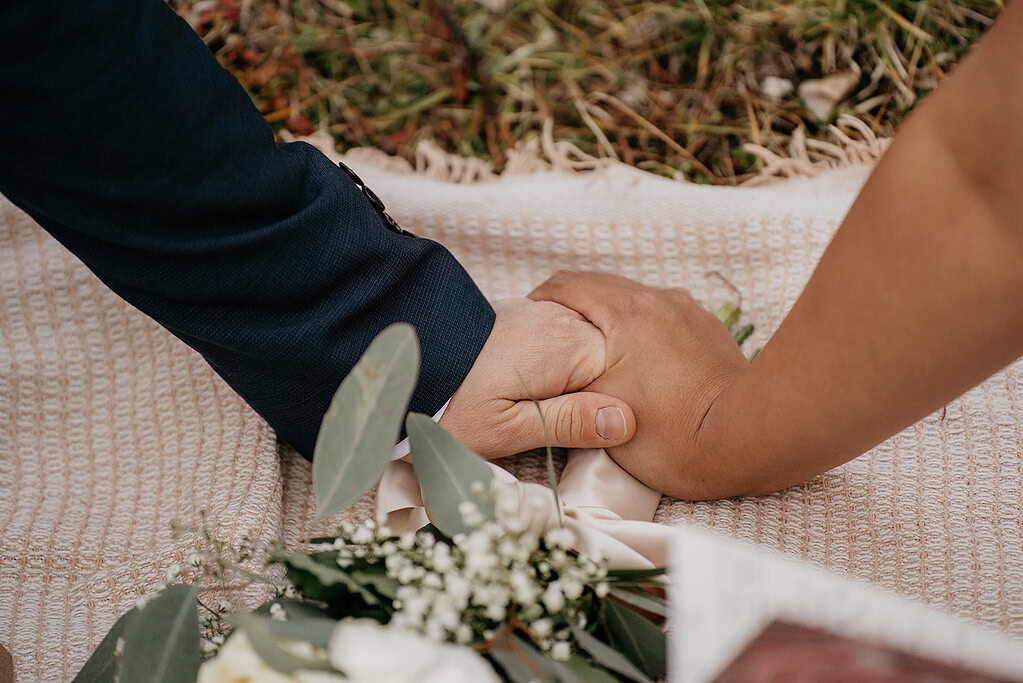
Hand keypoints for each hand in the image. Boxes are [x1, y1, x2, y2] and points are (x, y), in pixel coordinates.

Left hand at [437, 297, 636, 458]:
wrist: (398, 362)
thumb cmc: (449, 404)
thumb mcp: (508, 429)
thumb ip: (569, 422)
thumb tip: (626, 420)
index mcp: (569, 348)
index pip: (625, 375)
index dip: (616, 405)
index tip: (591, 433)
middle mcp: (564, 320)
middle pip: (609, 358)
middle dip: (595, 390)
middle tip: (556, 420)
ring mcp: (544, 312)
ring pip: (586, 347)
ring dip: (575, 377)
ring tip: (538, 404)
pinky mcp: (526, 314)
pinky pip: (561, 337)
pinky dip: (556, 360)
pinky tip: (530, 382)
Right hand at [529, 272, 748, 498]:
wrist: (750, 441)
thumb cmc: (673, 433)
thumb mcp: (601, 410)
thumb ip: (570, 382)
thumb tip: (555, 373)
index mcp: (626, 310)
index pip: (567, 284)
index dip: (540, 301)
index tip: (529, 321)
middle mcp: (660, 299)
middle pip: (602, 287)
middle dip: (574, 308)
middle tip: (554, 337)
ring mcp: (690, 312)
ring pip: (636, 301)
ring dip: (611, 319)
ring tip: (595, 352)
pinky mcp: (711, 331)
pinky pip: (664, 318)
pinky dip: (642, 330)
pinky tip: (640, 362)